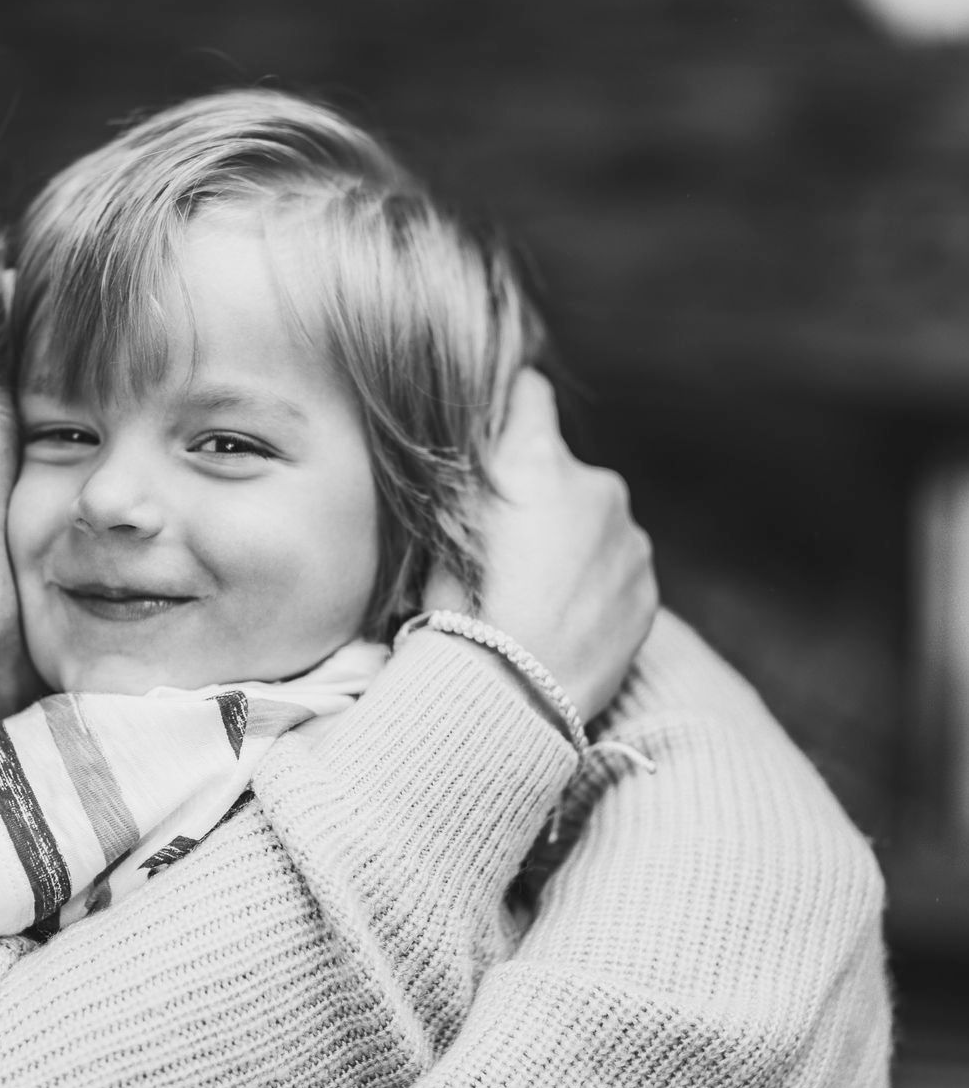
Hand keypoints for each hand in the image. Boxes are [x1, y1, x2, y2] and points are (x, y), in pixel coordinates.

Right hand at [423, 371, 656, 722]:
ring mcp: (629, 539)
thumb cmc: (459, 606)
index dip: (509, 403)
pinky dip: (591, 584)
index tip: (497, 422)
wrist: (512, 696)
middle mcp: (596, 486)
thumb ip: (464, 469)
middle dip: (538, 494)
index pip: (529, 391)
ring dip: (568, 542)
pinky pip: (616, 569)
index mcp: (538, 461)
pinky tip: (558, 619)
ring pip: (593, 522)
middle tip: (501, 546)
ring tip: (530, 594)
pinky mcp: (647, 588)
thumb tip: (477, 429)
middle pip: (562, 468)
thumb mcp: (439, 524)